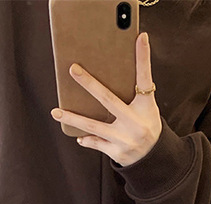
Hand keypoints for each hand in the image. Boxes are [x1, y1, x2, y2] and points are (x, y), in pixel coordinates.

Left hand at [50, 31, 161, 167]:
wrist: (154, 158)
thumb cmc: (147, 126)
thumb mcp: (147, 107)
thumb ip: (138, 91)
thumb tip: (119, 68)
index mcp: (145, 107)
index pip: (144, 78)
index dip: (143, 58)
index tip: (140, 37)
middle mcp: (134, 123)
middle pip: (108, 99)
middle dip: (89, 83)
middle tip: (73, 69)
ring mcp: (124, 139)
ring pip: (93, 125)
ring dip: (73, 118)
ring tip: (56, 111)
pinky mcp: (116, 152)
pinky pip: (96, 142)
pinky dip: (87, 139)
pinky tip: (79, 137)